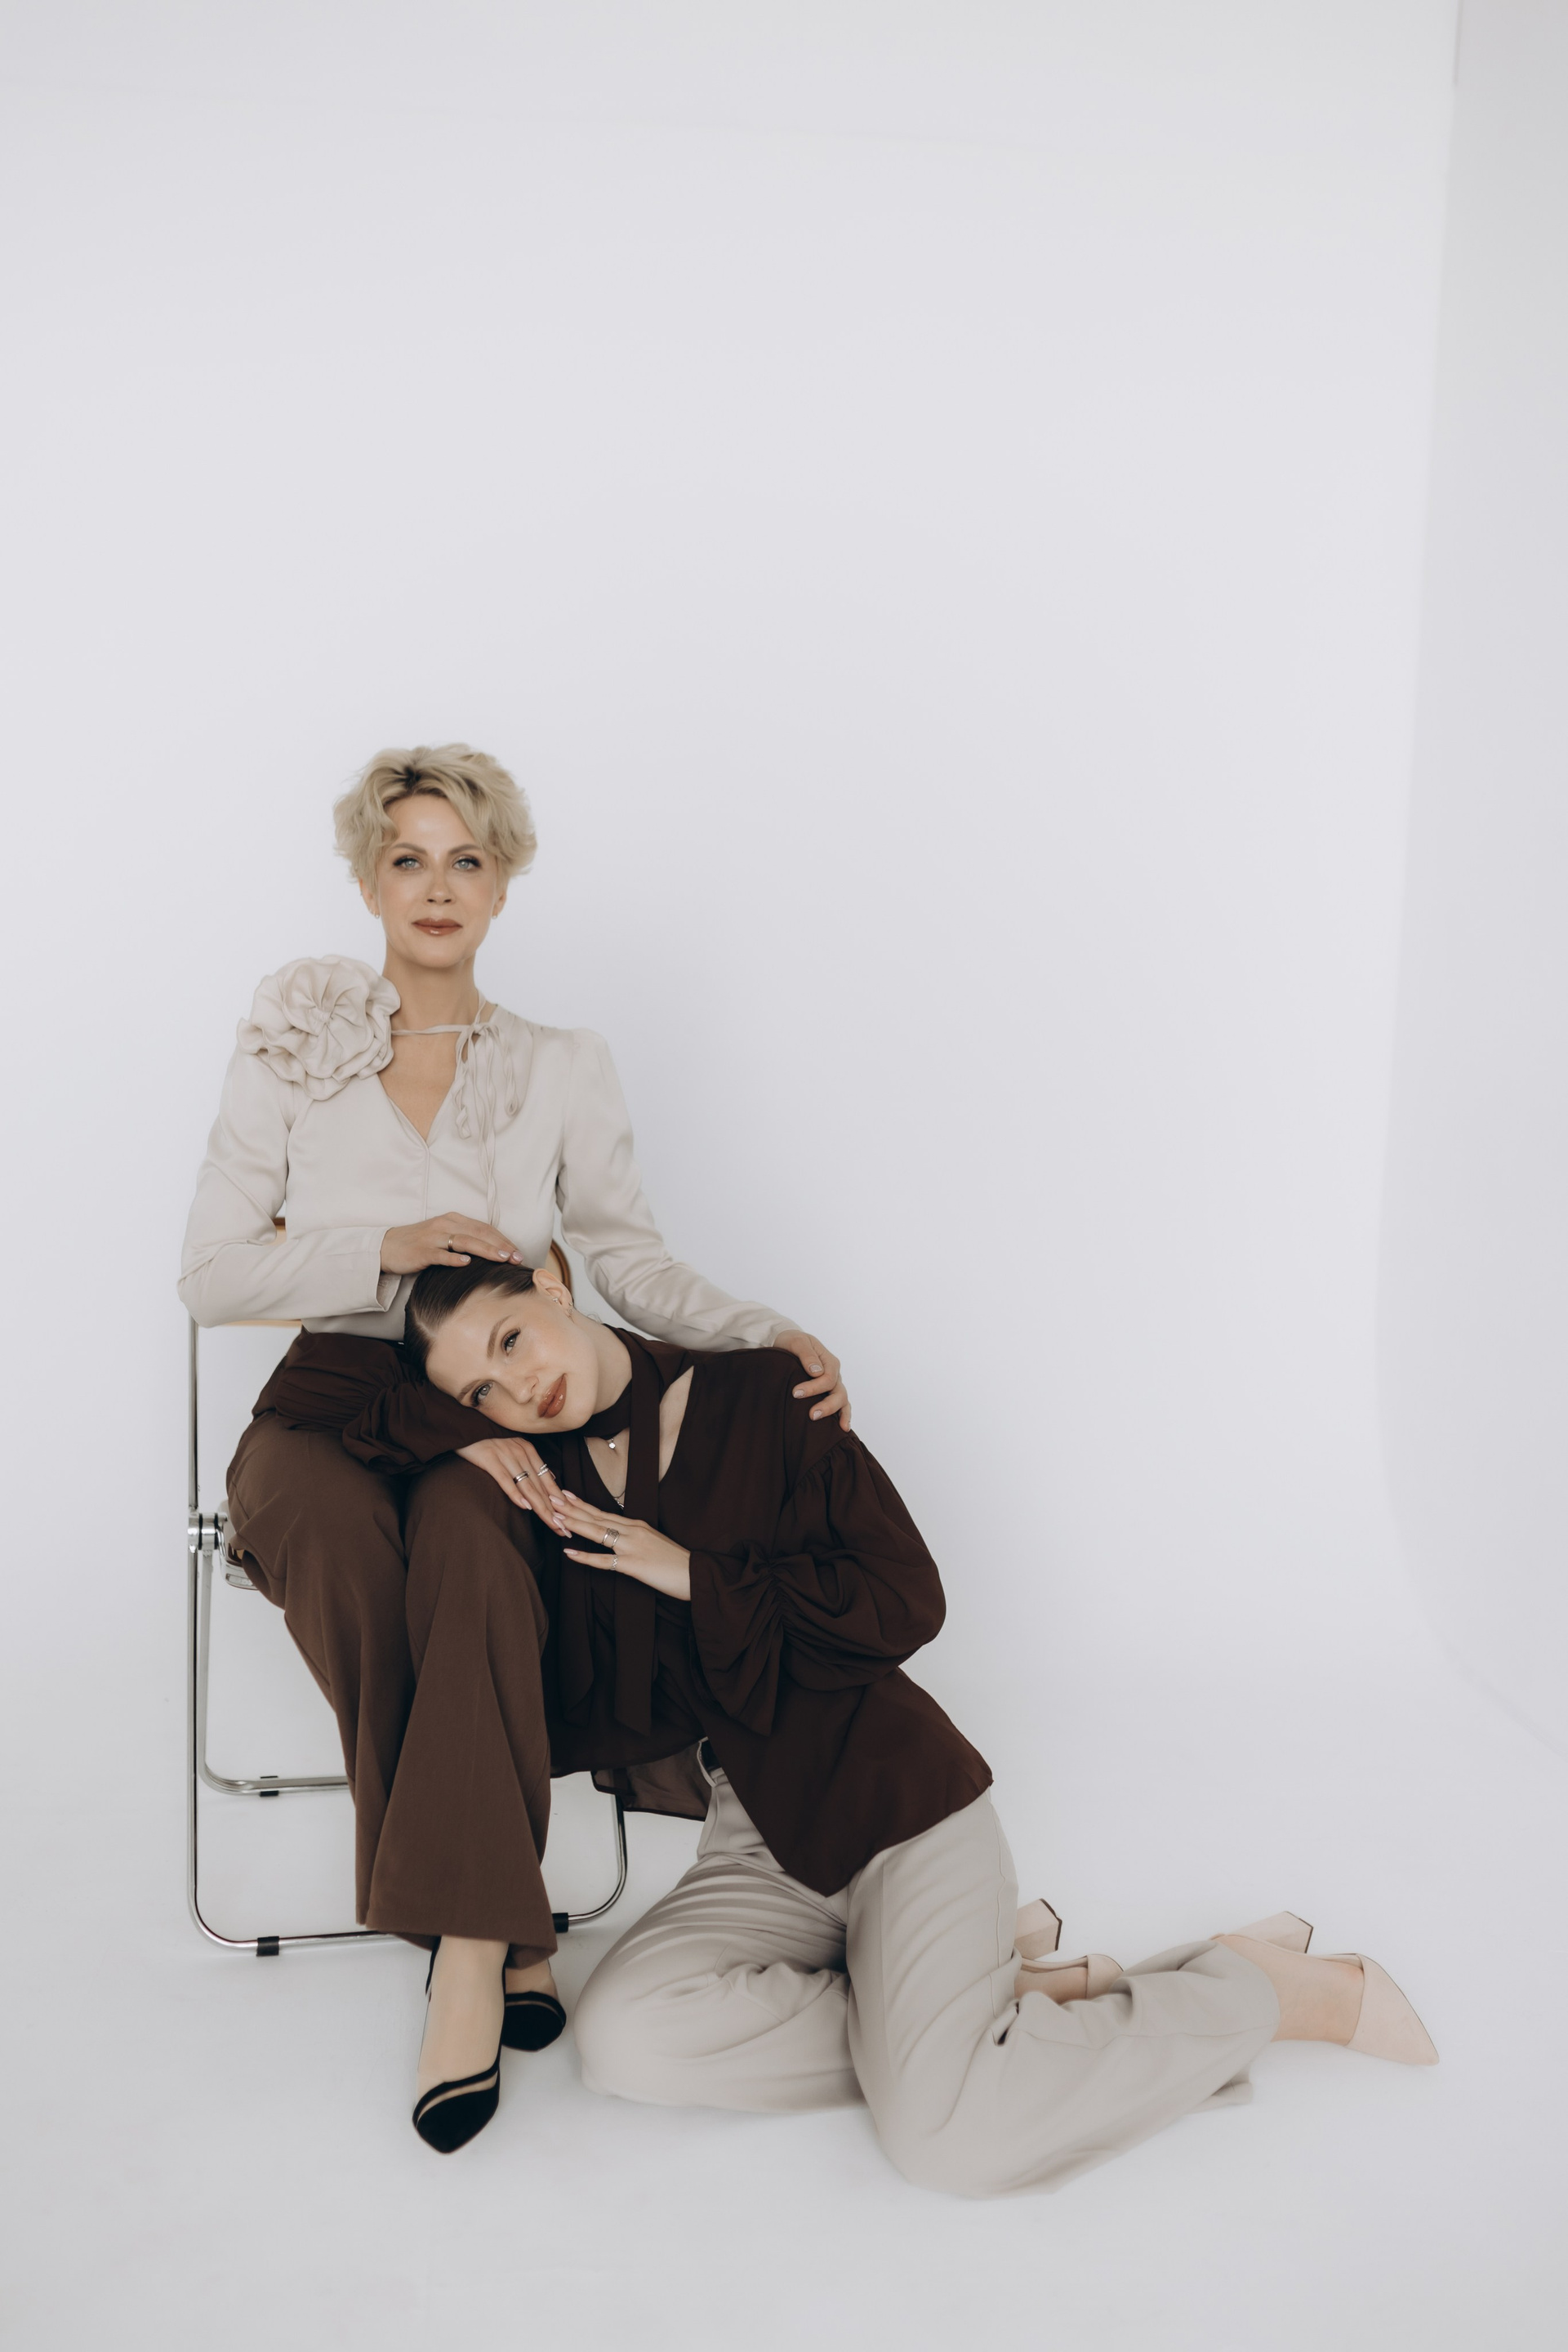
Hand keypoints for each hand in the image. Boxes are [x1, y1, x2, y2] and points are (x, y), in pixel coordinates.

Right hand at [380, 1214, 528, 1274]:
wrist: (386, 1247)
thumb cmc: (418, 1244)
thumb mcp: (443, 1237)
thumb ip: (464, 1240)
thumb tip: (491, 1253)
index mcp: (452, 1220)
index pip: (483, 1228)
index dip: (502, 1239)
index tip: (518, 1252)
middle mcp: (445, 1225)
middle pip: (478, 1233)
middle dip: (500, 1245)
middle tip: (517, 1258)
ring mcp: (433, 1237)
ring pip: (464, 1241)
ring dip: (485, 1250)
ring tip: (501, 1259)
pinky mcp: (421, 1251)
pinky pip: (440, 1254)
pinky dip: (454, 1258)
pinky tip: (467, 1263)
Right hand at [456, 1437, 567, 1528]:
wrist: (466, 1426)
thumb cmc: (490, 1441)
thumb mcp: (515, 1448)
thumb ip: (532, 1463)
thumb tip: (551, 1478)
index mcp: (529, 1451)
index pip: (547, 1481)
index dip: (558, 1501)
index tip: (567, 1519)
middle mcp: (521, 1453)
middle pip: (540, 1487)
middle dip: (553, 1510)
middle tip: (563, 1529)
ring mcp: (506, 1456)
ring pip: (527, 1486)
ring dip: (540, 1507)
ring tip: (551, 1523)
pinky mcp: (490, 1459)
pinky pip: (505, 1480)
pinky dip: (515, 1494)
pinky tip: (524, 1507)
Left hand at [557, 1492, 691, 1600]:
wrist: (695, 1574)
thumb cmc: (676, 1562)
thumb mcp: (654, 1542)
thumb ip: (636, 1538)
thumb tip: (619, 1537)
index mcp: (637, 1525)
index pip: (604, 1512)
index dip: (582, 1504)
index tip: (565, 1494)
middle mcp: (633, 1531)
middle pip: (597, 1517)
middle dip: (572, 1508)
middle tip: (551, 1497)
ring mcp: (632, 1546)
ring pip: (598, 1532)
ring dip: (575, 1524)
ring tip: (556, 1517)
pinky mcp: (633, 1564)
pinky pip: (605, 1561)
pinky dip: (586, 1557)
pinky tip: (570, 1553)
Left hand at [778, 1331, 849, 1430]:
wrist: (789, 1345)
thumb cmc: (792, 1342)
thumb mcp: (797, 1342)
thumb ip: (807, 1354)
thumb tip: (816, 1371)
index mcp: (829, 1361)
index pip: (828, 1378)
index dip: (814, 1388)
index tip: (795, 1393)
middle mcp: (834, 1374)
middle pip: (838, 1392)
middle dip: (826, 1405)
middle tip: (811, 1415)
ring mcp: (834, 1385)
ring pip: (842, 1401)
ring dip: (836, 1414)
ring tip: (830, 1426)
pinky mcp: (829, 1393)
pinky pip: (841, 1406)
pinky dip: (843, 1416)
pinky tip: (842, 1429)